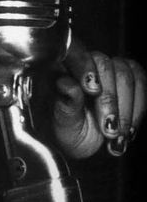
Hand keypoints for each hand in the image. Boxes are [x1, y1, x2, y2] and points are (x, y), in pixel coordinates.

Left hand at [50, 37, 145, 159]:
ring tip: (117, 135)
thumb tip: (66, 83)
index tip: (92, 91)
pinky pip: (141, 83)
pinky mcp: (130, 79)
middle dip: (109, 100)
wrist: (83, 147)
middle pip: (105, 66)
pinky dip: (138, 109)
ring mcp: (110, 70)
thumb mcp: (63, 123)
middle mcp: (87, 64)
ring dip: (126, 109)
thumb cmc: (68, 132)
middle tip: (108, 130)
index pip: (74, 54)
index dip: (85, 69)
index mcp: (62, 68)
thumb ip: (65, 103)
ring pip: (126, 74)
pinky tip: (129, 130)